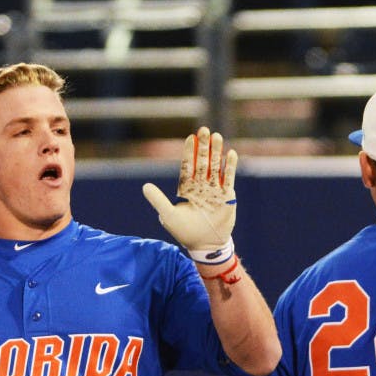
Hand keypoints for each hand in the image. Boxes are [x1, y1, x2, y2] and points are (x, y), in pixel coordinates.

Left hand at [143, 126, 237, 263]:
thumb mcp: (169, 216)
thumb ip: (158, 200)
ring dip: (216, 152)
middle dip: (203, 147)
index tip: (190, 137)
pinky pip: (229, 178)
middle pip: (202, 162)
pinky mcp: (227, 196)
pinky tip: (230, 153)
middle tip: (204, 130)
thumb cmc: (185, 231)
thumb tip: (145, 186)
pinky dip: (230, 166)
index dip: (189, 152)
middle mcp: (201, 186)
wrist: (205, 245)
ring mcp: (215, 190)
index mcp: (187, 188)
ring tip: (217, 136)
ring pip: (216, 167)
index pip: (188, 166)